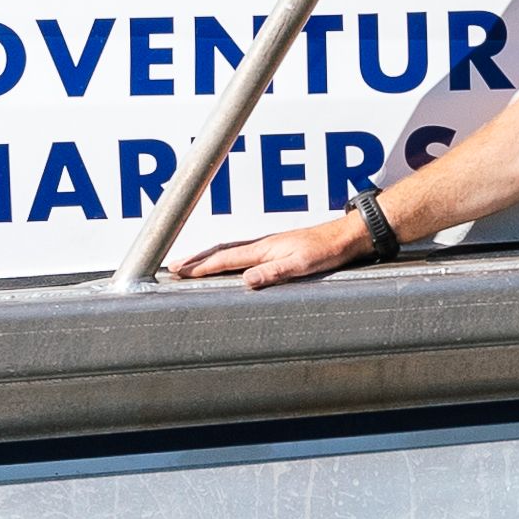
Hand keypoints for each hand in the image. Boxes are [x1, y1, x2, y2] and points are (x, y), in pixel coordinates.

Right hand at [175, 208, 383, 289]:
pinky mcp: (276, 248)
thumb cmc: (327, 251)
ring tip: (190, 264)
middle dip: (195, 260)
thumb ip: (273, 273)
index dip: (200, 266)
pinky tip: (226, 261)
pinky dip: (224, 256)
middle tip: (171, 267)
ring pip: (228, 251)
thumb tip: (245, 281)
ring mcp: (268, 245)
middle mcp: (262, 245)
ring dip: (207, 257)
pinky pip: (241, 252)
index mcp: (264, 249)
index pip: (224, 258)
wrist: (346, 237)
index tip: (178, 272)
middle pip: (220, 251)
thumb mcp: (301, 265)